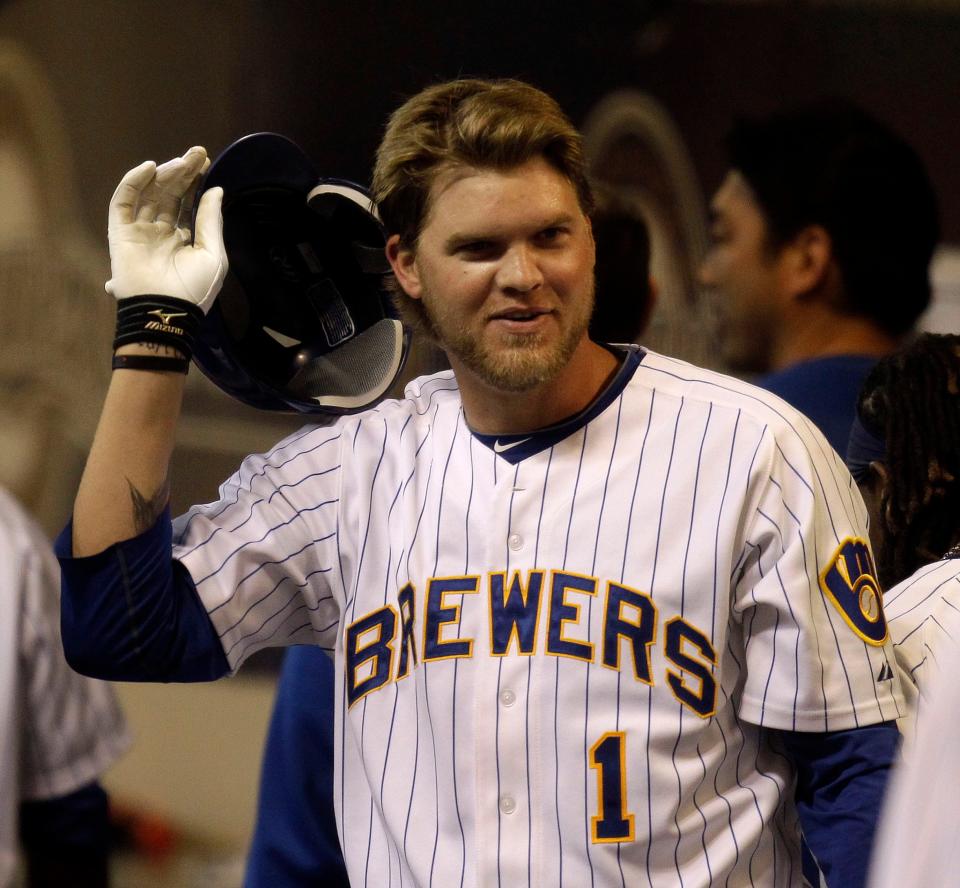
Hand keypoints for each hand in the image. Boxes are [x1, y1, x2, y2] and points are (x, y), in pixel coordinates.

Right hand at [106, 146, 226, 312]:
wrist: (167, 311)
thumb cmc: (195, 289)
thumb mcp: (213, 254)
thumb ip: (211, 221)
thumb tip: (216, 191)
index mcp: (184, 241)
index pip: (188, 204)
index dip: (196, 183)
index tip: (206, 163)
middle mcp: (161, 234)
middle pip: (170, 195)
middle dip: (184, 173)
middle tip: (198, 153)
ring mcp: (140, 232)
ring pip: (150, 194)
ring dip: (165, 174)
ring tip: (183, 161)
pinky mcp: (120, 232)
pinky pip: (123, 201)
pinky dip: (134, 182)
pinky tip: (151, 168)